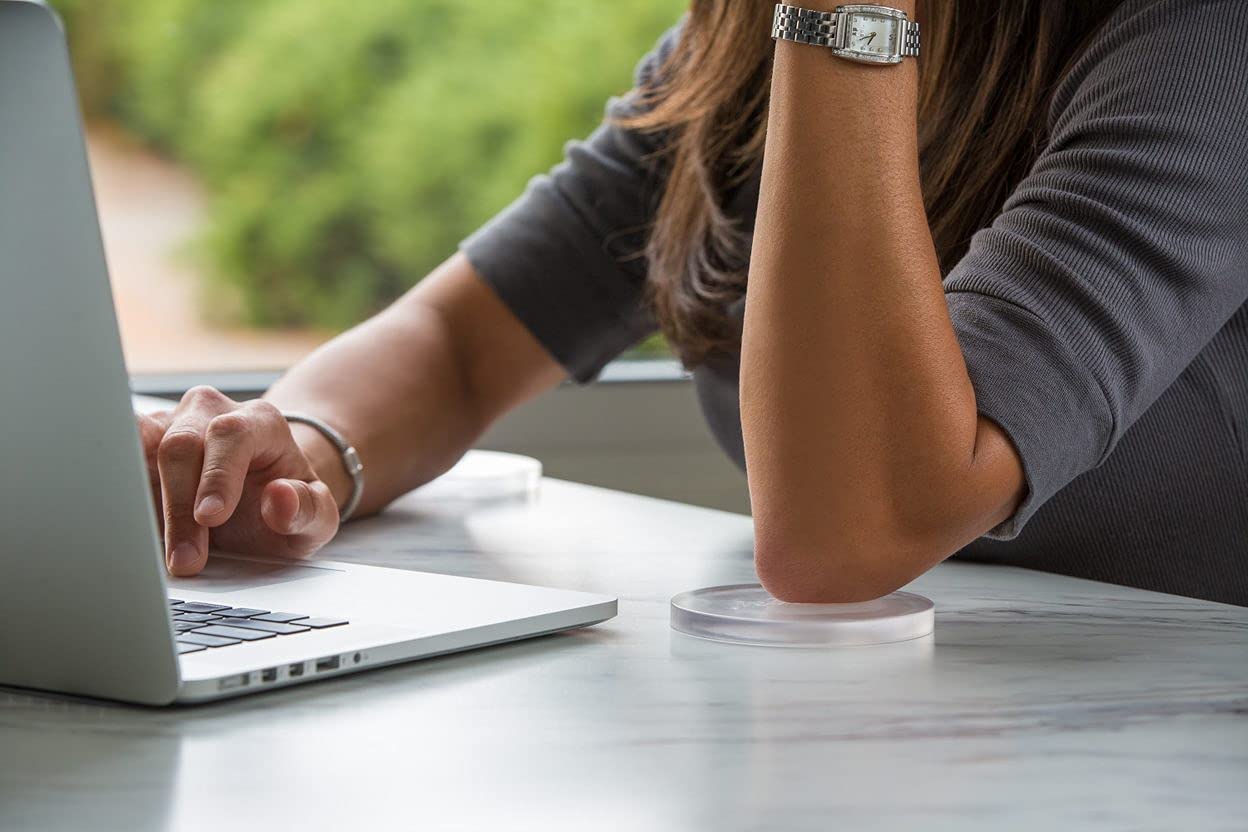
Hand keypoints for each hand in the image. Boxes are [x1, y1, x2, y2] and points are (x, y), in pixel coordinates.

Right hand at [137, 387, 340, 575]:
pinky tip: (127, 526)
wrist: (263, 499)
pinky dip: (119, 490)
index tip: (210, 518)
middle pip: (181, 444)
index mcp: (259, 422)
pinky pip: (117, 457)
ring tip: (151, 548)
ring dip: (141, 500)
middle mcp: (211, 413)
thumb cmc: (287, 506)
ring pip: (139, 446)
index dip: (218, 476)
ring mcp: (171, 424)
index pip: (232, 435)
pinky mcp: (139, 444)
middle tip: (186, 559)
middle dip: (179, 506)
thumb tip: (281, 496)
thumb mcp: (315, 518)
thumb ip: (308, 509)